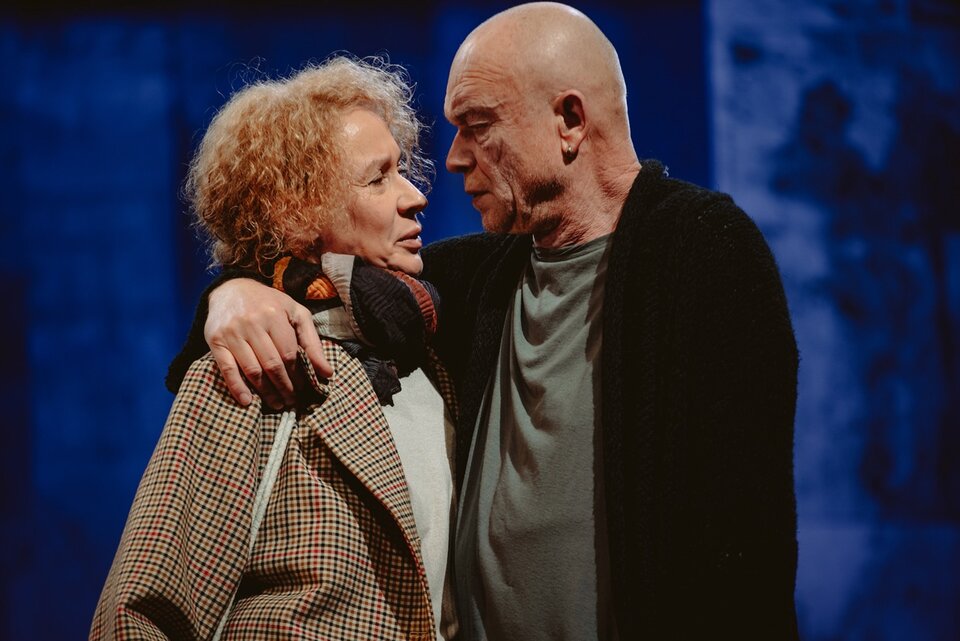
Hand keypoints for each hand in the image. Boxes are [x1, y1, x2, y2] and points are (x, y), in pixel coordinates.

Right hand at [204, 278, 332, 407]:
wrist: (231, 289)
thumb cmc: (269, 304)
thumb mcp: (296, 314)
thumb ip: (312, 342)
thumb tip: (327, 373)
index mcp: (274, 315)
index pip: (289, 354)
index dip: (298, 375)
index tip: (303, 389)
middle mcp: (252, 323)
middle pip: (272, 364)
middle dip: (284, 387)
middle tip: (291, 401)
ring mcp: (232, 332)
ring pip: (252, 370)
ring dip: (265, 392)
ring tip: (277, 404)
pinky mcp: (215, 340)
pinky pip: (226, 368)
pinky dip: (236, 387)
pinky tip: (247, 401)